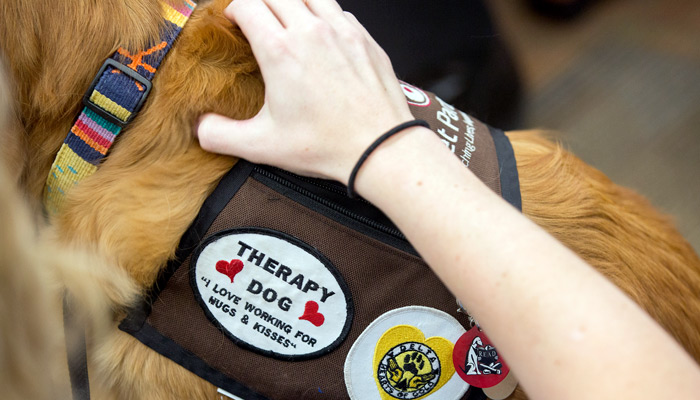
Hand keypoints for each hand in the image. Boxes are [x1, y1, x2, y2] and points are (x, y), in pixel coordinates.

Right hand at [196, 0, 415, 183]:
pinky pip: (338, 10)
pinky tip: (320, 34)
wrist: (380, 148)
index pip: (247, 5)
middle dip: (260, 3)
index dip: (234, 9)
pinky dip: (323, 14)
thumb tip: (201, 127)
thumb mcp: (263, 146)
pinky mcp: (364, 38)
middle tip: (256, 20)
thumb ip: (221, 135)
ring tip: (286, 20)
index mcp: (281, 51)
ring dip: (292, 2)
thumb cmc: (327, 146)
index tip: (233, 23)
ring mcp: (342, 31)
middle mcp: (312, 32)